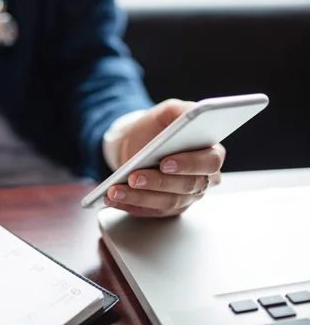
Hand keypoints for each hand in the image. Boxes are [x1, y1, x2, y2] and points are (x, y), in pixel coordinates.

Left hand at [105, 99, 224, 216]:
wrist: (138, 143)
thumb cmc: (158, 128)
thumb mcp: (169, 112)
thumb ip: (183, 111)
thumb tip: (192, 114)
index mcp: (210, 153)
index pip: (209, 162)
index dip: (189, 164)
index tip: (165, 163)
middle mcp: (202, 179)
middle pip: (186, 186)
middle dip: (157, 182)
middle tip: (134, 177)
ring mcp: (186, 197)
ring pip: (166, 202)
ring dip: (138, 197)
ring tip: (115, 190)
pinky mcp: (167, 209)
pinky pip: (150, 212)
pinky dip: (130, 206)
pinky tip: (113, 199)